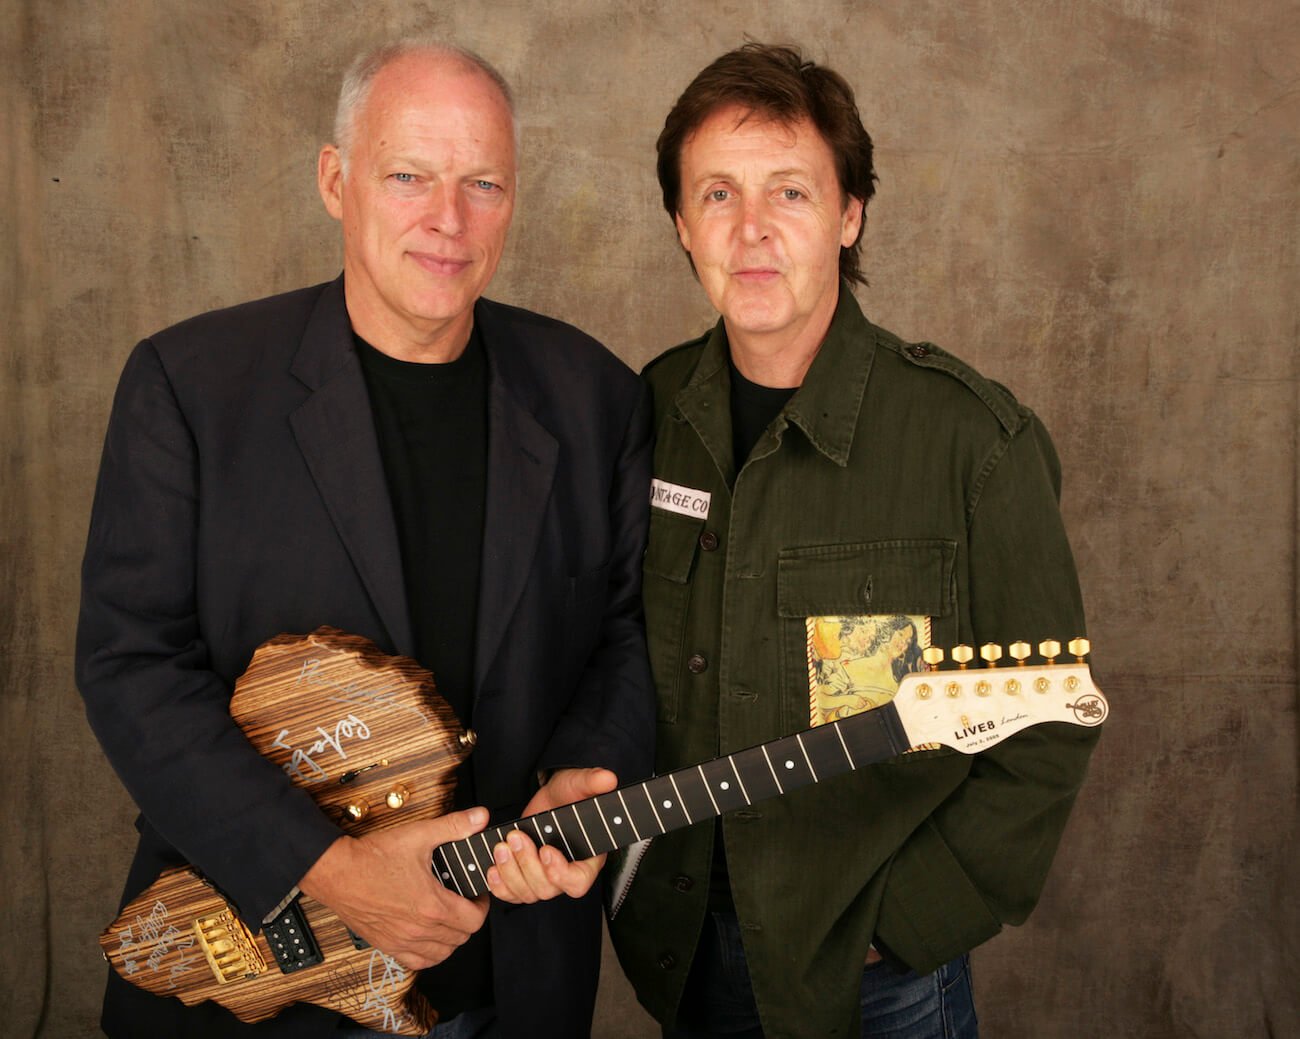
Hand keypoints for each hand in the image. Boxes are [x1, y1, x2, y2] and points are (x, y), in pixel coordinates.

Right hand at [299, 807, 490, 970]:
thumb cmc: (372, 857)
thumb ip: (454, 826)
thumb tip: (478, 818)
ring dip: (451, 938)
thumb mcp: (419, 835)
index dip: (482, 905)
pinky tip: (427, 936)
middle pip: (461, 938)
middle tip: (464, 901)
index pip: (474, 919)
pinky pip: (417, 962)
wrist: (337, 872)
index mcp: (431, 905)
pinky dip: (429, 953)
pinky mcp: (386, 944)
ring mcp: (401, 940)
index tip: (477, 894)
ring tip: (449, 917)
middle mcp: (418, 928)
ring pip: (442, 953)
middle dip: (469, 918)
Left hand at [486, 767, 617, 903]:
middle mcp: (566, 873)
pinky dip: (499, 885)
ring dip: (511, 872)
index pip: (578, 882)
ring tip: (502, 846)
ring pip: (527, 893)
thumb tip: (607, 778)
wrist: (550, 797)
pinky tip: (492, 869)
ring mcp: (543, 878)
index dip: (561, 873)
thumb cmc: (569, 793)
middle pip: (547, 888)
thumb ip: (592, 782)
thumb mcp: (579, 784)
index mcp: (587, 858)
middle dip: (527, 864)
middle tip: (516, 837)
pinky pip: (511, 894)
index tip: (546, 850)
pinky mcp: (524, 877)